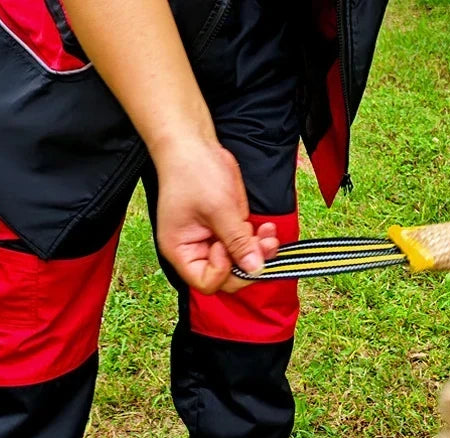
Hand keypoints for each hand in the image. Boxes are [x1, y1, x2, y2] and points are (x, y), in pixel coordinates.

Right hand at [153, 138, 279, 293]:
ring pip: (240, 265)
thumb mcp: (219, 208)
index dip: (223, 271)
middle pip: (226, 278)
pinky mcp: (225, 233)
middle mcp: (195, 252)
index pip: (206, 282)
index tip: (226, 246)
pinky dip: (258, 242)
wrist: (192, 143)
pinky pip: (245, 248)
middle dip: (249, 264)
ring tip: (268, 235)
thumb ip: (238, 241)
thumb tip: (255, 269)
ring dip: (259, 253)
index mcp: (181, 251)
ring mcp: (211, 243)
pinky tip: (266, 230)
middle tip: (264, 245)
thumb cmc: (194, 172)